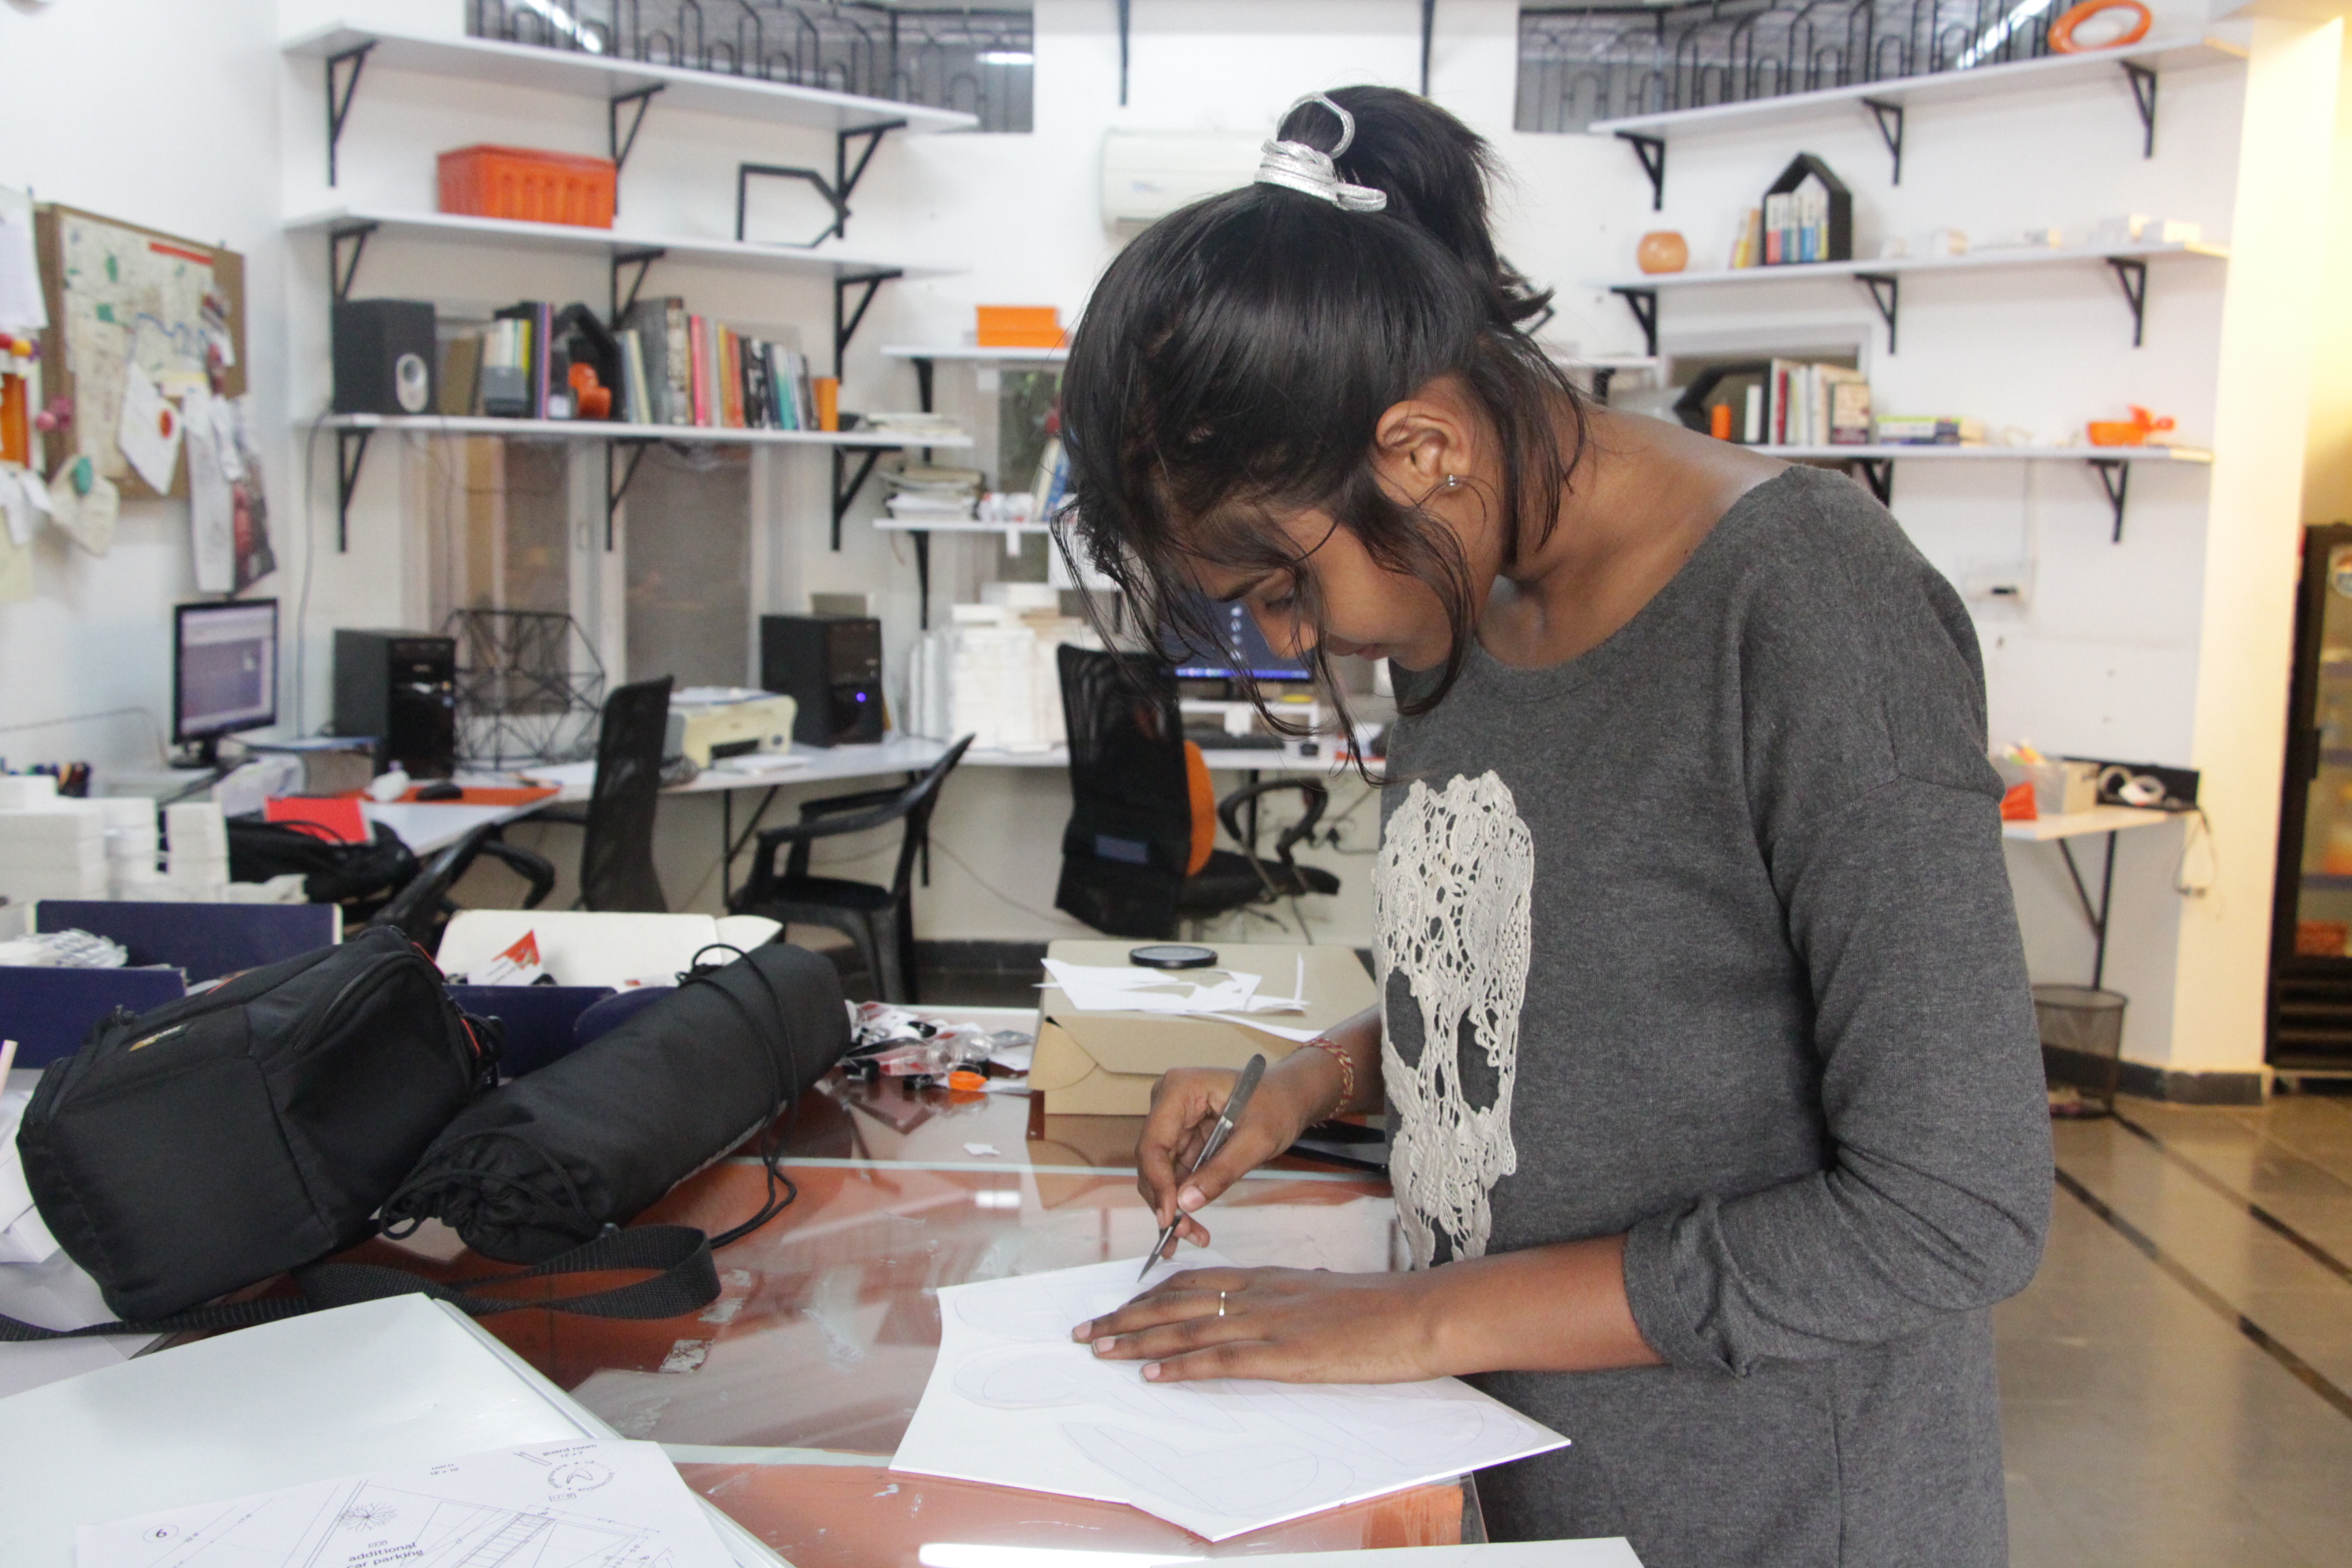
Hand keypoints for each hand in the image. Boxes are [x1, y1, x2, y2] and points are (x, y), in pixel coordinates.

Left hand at [1073, 1265, 1444, 1383]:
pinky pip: (1219, 1360)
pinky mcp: (1284, 1354)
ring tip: (1100, 1349)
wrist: (1418, 1313)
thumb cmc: (1382, 1307)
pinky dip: (1180, 1368)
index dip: (1149, 1295)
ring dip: (1136, 1341)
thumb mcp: (1326, 1293)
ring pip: (1187, 1329)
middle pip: (1176, 1302)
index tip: (1119, 1307)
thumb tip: (1275, 1308)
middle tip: (1087, 1330)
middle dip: (1126, 1317)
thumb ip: (1292, 1298)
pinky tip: (1152, 1375)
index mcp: (1268, 1278)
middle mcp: (1258, 1294)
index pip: (1194, 1283)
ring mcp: (1268, 1322)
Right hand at [1135, 1054, 1340, 1260]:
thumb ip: (1222, 1171)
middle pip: (1152, 1160)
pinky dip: (1182, 1198)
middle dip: (1165, 1200)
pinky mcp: (1182, 1137)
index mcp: (1179, 1090)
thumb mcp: (1257, 1140)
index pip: (1153, 1143)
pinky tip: (1191, 1226)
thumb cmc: (1278, 1107)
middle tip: (1185, 1234)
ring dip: (1173, 1206)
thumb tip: (1185, 1203)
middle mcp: (1167, 1102)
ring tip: (1194, 1236)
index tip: (1170, 1218)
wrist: (1290, 1097)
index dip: (1158, 1183)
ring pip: (1160, 1172)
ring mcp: (1173, 1121)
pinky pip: (1175, 1173)